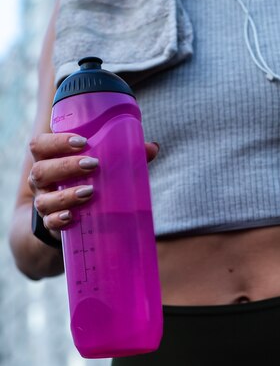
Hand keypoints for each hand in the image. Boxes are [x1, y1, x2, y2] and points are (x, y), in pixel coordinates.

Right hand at [29, 133, 158, 240]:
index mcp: (48, 159)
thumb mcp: (101, 167)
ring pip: (44, 199)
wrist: (74, 216)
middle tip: (93, 164)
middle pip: (41, 170)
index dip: (56, 142)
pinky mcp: (50, 223)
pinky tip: (72, 216)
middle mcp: (40, 180)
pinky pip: (49, 222)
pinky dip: (59, 220)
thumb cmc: (88, 181)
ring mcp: (44, 202)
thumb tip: (152, 148)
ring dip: (67, 195)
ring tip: (90, 192)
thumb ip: (123, 155)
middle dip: (66, 166)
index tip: (82, 142)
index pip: (40, 145)